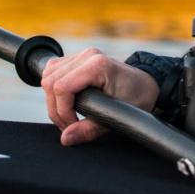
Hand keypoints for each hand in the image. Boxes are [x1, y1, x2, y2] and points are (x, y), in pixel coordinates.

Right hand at [40, 47, 159, 145]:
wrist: (146, 84)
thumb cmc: (136, 98)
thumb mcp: (117, 117)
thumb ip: (90, 130)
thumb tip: (66, 138)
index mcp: (98, 65)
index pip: (62, 87)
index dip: (62, 111)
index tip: (72, 126)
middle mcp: (88, 55)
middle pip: (51, 82)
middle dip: (56, 109)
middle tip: (70, 126)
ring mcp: (82, 55)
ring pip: (48, 76)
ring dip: (52, 100)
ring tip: (68, 116)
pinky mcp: (77, 58)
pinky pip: (52, 71)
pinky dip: (53, 89)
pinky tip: (66, 101)